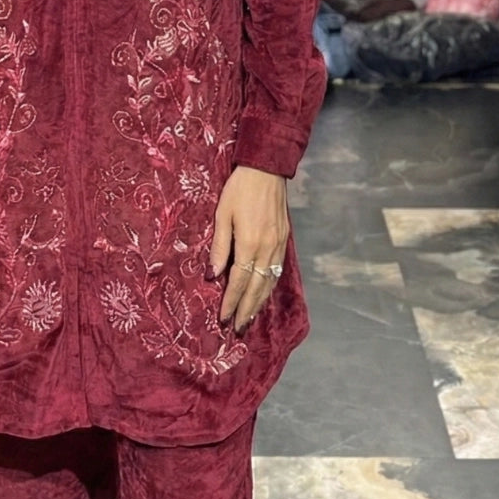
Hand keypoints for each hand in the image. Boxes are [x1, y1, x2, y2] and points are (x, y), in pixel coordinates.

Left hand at [209, 165, 289, 333]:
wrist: (266, 169)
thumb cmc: (239, 189)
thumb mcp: (222, 214)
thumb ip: (219, 246)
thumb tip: (213, 275)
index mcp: (250, 243)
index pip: (239, 281)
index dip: (231, 302)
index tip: (223, 318)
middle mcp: (268, 248)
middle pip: (257, 287)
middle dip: (246, 310)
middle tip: (237, 329)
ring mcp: (279, 245)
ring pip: (270, 281)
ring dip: (260, 302)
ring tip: (250, 318)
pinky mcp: (285, 239)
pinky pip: (278, 270)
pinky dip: (270, 286)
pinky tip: (264, 293)